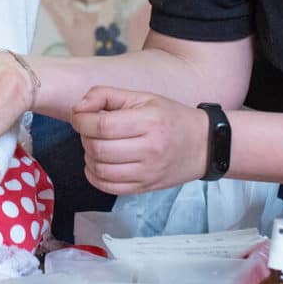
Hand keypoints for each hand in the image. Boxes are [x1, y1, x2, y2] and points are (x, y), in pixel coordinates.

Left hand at [70, 86, 208, 193]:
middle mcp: (150, 149)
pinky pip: (109, 187)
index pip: (103, 125)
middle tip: (89, 130)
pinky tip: (97, 163)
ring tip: (94, 145)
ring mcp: (148, 172)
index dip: (82, 120)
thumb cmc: (169, 117)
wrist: (204, 145)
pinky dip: (94, 176)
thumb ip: (106, 95)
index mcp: (149, 121)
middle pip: (99, 148)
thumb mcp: (142, 97)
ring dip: (88, 156)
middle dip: (84, 137)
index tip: (79, 117)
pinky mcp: (145, 187)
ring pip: (101, 170)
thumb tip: (78, 108)